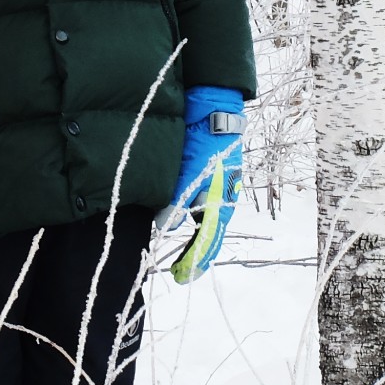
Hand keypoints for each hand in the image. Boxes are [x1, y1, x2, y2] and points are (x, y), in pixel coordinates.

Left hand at [157, 85, 244, 283]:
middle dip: (192, 253)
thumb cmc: (208, 141)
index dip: (194, 260)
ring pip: (197, 220)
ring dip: (187, 236)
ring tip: (174, 253)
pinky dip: (182, 215)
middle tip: (177, 271)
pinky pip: (191, 204)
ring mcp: (209, 189)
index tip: (181, 276)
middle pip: (205, 235)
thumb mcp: (193, 172)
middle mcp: (217, 199)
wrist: (212, 108)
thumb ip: (179, 199)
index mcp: (221, 202)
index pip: (208, 240)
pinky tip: (168, 219)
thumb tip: (164, 226)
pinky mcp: (198, 177)